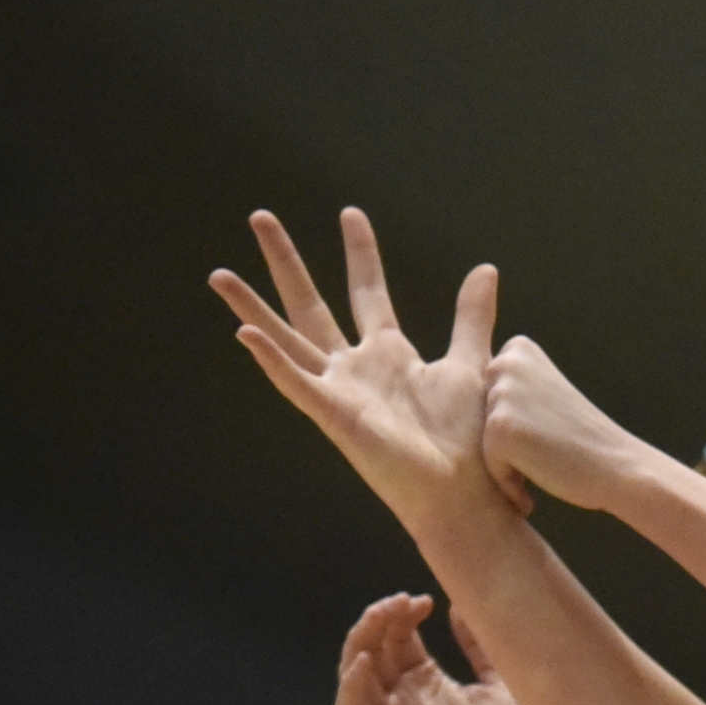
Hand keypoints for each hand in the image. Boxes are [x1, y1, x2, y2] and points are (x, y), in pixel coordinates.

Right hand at [210, 208, 529, 531]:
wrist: (466, 491)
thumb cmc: (468, 439)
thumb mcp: (472, 362)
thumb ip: (472, 317)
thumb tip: (485, 268)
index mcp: (389, 354)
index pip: (367, 290)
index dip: (359, 252)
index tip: (350, 213)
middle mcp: (356, 368)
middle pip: (311, 304)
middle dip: (286, 262)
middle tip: (261, 218)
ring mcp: (339, 391)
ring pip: (286, 340)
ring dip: (252, 309)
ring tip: (220, 274)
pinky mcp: (334, 417)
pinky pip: (296, 384)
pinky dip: (271, 361)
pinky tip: (244, 335)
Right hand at [335, 591, 550, 704]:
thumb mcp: (500, 679)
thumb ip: (479, 645)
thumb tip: (459, 603)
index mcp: (429, 684)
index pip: (398, 641)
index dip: (401, 616)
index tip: (425, 599)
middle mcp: (407, 700)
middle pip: (374, 652)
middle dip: (379, 621)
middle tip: (400, 599)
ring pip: (356, 677)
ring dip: (360, 643)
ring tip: (380, 615)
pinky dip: (351, 686)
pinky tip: (365, 661)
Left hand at [484, 336, 649, 513]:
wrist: (617, 464)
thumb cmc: (581, 437)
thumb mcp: (543, 389)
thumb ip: (510, 382)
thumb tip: (459, 398)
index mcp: (517, 349)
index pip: (484, 394)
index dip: (515, 418)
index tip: (547, 420)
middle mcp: (505, 364)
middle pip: (476, 419)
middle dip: (505, 440)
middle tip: (548, 441)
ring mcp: (502, 396)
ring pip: (481, 443)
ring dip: (509, 460)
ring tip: (547, 456)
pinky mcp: (499, 429)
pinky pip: (489, 466)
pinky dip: (510, 480)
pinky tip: (543, 473)